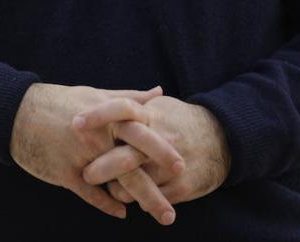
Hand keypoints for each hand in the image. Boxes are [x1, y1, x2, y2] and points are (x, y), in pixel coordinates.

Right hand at [9, 83, 182, 222]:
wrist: (19, 114)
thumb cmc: (60, 102)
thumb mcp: (96, 95)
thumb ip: (129, 97)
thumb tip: (158, 92)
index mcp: (108, 116)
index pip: (143, 132)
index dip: (163, 148)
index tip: (183, 163)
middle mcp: (98, 136)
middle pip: (136, 160)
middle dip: (161, 178)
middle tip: (183, 191)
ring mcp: (82, 156)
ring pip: (119, 182)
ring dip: (145, 198)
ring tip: (164, 215)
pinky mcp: (66, 173)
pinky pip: (91, 194)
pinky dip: (108, 205)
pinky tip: (123, 214)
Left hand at [77, 95, 229, 206]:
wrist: (224, 140)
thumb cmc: (183, 120)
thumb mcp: (161, 107)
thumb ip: (134, 105)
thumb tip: (102, 99)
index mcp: (152, 115)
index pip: (121, 109)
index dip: (97, 115)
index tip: (75, 123)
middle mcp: (161, 139)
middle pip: (124, 155)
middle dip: (100, 168)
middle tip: (85, 174)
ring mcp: (170, 166)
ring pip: (132, 184)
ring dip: (116, 188)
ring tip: (109, 186)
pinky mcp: (181, 187)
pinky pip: (148, 199)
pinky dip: (135, 199)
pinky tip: (131, 195)